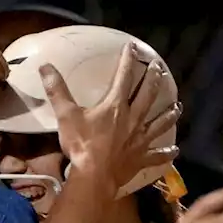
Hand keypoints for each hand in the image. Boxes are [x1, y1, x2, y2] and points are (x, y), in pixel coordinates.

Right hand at [40, 43, 180, 193]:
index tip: (133, 47)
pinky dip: (167, 153)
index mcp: (116, 106)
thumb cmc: (81, 145)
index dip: (128, 60)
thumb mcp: (66, 115)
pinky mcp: (141, 158)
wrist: (94, 176)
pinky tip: (175, 150)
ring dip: (169, 114)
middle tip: (160, 68)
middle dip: (154, 79)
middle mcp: (133, 119)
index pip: (124, 76)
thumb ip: (57, 90)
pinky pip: (157, 155)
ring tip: (178, 107)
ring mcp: (139, 139)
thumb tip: (45, 67)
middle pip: (148, 95)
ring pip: (159, 123)